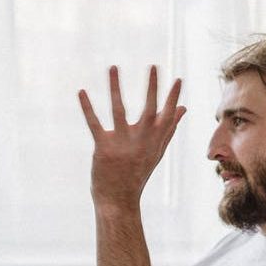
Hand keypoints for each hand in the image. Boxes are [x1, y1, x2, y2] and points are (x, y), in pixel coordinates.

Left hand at [79, 65, 185, 211]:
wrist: (118, 200)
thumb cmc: (137, 173)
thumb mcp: (156, 151)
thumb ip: (169, 129)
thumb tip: (183, 109)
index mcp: (154, 141)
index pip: (167, 116)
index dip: (173, 98)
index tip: (178, 79)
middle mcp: (141, 140)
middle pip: (149, 109)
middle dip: (152, 87)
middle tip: (153, 66)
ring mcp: (122, 143)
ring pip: (119, 110)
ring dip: (115, 87)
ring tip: (113, 67)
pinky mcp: (103, 147)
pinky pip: (94, 123)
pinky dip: (87, 107)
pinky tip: (82, 91)